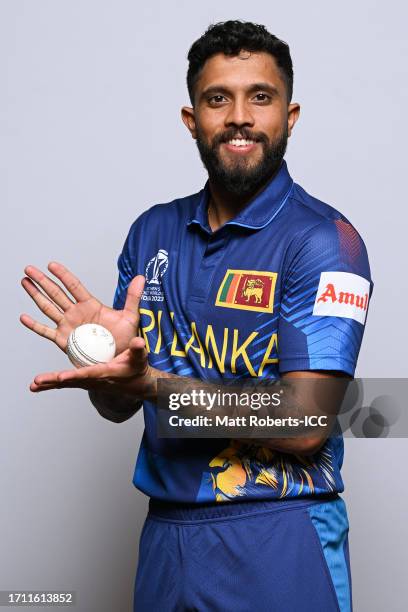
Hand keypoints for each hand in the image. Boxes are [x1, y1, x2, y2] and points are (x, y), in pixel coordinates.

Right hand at [20, 261, 144, 355]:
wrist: (120, 360)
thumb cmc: (124, 339)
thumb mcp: (130, 317)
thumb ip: (133, 297)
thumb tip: (141, 278)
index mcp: (90, 305)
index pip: (74, 286)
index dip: (63, 275)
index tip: (51, 265)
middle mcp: (76, 313)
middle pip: (56, 293)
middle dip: (42, 281)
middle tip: (29, 268)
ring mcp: (68, 326)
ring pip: (48, 307)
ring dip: (35, 295)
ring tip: (24, 281)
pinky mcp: (63, 340)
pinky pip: (46, 332)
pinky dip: (34, 325)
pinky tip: (24, 317)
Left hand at [28, 336, 157, 399]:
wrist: (135, 384)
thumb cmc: (136, 368)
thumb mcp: (139, 357)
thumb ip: (138, 349)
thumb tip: (139, 341)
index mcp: (105, 373)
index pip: (88, 374)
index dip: (75, 376)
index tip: (62, 377)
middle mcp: (93, 380)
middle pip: (71, 381)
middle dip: (54, 381)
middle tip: (39, 381)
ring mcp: (87, 382)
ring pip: (65, 383)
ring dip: (49, 383)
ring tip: (34, 385)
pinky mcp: (83, 381)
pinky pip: (65, 383)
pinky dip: (51, 384)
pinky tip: (37, 386)